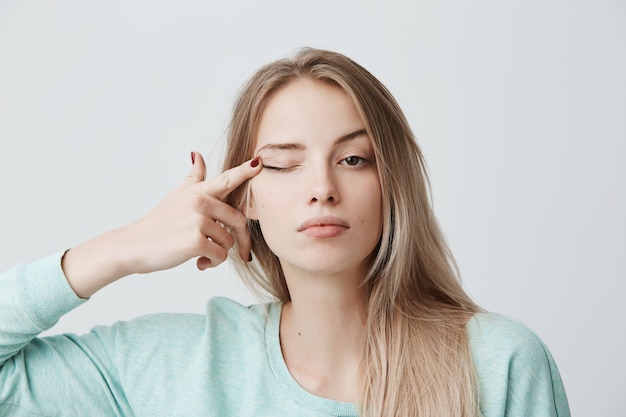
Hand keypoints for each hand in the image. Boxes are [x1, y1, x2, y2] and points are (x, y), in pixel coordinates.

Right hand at [62, 152, 261, 297]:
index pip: (226, 179)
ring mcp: (198, 219)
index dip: (245, 172)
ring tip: (203, 256)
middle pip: (238, 220)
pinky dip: (212, 263)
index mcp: (198, 191)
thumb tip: (197, 154)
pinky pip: (219, 255)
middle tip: (242, 253)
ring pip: (228, 241)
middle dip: (241, 240)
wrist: (133, 245)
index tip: (260, 162)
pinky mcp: (195, 240)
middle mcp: (200, 201)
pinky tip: (198, 264)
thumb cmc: (158, 223)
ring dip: (220, 254)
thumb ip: (194, 177)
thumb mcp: (177, 196)